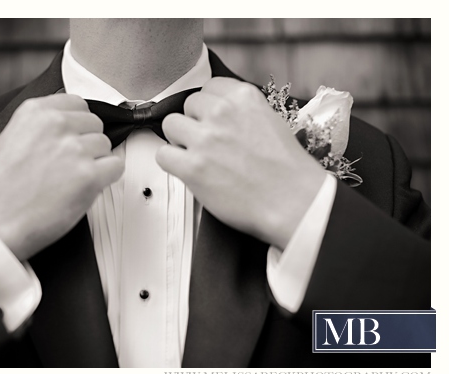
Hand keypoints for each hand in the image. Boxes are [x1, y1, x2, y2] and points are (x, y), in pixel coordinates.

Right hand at [0, 94, 123, 260]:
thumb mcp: (11, 139)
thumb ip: (40, 126)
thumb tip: (67, 122)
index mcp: (35, 112)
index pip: (76, 103)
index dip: (78, 124)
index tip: (73, 137)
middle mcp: (56, 125)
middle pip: (94, 123)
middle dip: (87, 143)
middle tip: (70, 164)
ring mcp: (74, 149)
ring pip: (105, 145)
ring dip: (95, 162)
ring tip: (71, 179)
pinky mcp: (88, 176)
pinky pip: (115, 167)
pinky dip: (106, 178)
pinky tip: (86, 187)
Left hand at [156, 77, 324, 249]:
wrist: (294, 202)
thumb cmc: (287, 170)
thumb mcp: (271, 121)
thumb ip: (241, 112)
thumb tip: (218, 113)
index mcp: (244, 97)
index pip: (209, 88)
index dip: (208, 107)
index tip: (212, 120)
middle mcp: (222, 113)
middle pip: (188, 105)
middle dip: (195, 122)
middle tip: (207, 142)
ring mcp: (205, 139)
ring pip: (170, 125)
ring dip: (179, 140)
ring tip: (196, 155)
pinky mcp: (193, 167)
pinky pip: (163, 155)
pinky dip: (171, 163)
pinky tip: (187, 170)